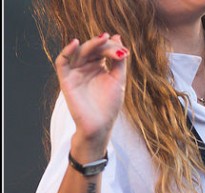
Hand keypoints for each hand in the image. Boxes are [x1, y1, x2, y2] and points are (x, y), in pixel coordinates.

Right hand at [55, 33, 128, 155]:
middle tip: (111, 42)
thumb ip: (118, 60)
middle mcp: (86, 68)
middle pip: (91, 48)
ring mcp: (75, 72)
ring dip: (90, 44)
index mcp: (98, 67)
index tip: (124, 52)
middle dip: (102, 44)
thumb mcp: (118, 80)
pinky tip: (76, 43)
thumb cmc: (110, 105)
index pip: (103, 50)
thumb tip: (117, 38)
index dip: (112, 48)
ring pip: (79, 51)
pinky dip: (67, 51)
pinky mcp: (66, 79)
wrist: (99, 125)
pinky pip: (62, 61)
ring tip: (102, 40)